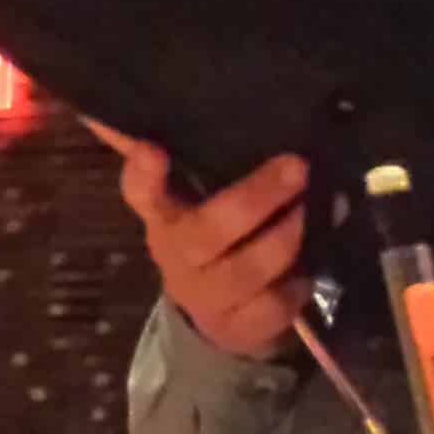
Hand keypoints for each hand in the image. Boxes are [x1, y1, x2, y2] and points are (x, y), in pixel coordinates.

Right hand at [85, 121, 310, 362]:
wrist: (214, 313)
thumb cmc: (207, 232)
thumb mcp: (191, 194)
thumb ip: (172, 150)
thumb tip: (109, 105)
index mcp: (162, 216)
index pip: (141, 193)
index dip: (144, 174)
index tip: (152, 150)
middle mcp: (176, 256)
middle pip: (207, 231)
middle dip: (255, 198)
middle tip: (297, 167)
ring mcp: (206, 297)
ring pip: (247, 270)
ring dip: (287, 237)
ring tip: (324, 204)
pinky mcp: (239, 327)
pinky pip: (273, 305)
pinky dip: (298, 282)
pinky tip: (313, 262)